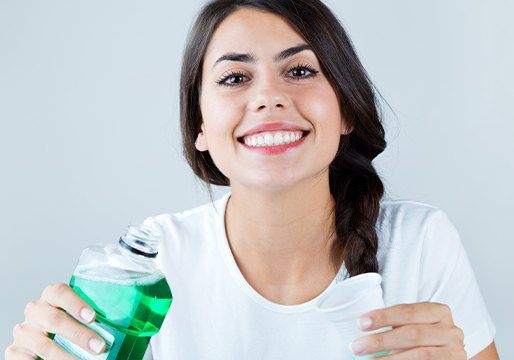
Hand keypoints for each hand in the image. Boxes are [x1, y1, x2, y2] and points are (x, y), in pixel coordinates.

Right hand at [5, 283, 105, 359]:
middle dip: (79, 335)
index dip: (76, 304)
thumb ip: (91, 316)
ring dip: (67, 357)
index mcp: (51, 296)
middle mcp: (35, 311)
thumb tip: (124, 323)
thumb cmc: (68, 323)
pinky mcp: (15, 351)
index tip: (92, 317)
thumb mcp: (76, 315)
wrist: (42, 336)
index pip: (60, 293)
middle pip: (54, 319)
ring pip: (45, 346)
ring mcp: (24, 331)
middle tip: (99, 347)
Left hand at [349, 302, 465, 358]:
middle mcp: (451, 331)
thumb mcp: (413, 324)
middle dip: (381, 340)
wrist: (443, 355)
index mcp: (439, 312)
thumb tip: (363, 325)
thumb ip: (396, 323)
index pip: (407, 311)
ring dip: (390, 359)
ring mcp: (455, 352)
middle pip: (412, 334)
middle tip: (358, 346)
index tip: (361, 323)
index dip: (383, 317)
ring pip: (420, 355)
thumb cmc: (422, 337)